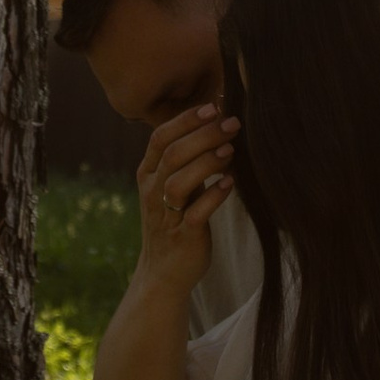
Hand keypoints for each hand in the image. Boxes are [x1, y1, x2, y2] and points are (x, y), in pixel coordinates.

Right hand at [132, 104, 235, 299]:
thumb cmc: (176, 219)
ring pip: (179, 181)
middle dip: (202, 135)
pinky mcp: (183, 236)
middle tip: (232, 123)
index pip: (159, 138)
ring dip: (206, 163)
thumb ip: (188, 157)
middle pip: (172, 155)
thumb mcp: (174, 185)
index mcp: (148, 174)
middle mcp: (153, 191)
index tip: (212, 107)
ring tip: (230, 150)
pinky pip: (196, 213)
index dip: (185, 120)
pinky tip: (229, 183)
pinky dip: (213, 196)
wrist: (164, 272)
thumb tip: (217, 119)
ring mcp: (166, 215)